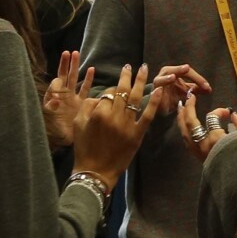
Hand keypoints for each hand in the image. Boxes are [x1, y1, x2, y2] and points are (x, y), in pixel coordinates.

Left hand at [42, 51, 93, 147]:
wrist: (63, 141)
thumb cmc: (53, 130)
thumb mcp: (50, 118)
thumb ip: (51, 107)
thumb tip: (55, 98)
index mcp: (54, 97)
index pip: (56, 83)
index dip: (58, 79)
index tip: (60, 79)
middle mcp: (63, 95)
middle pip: (65, 76)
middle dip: (67, 64)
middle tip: (68, 52)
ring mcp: (73, 98)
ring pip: (75, 79)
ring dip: (75, 67)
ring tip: (76, 54)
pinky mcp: (82, 103)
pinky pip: (85, 89)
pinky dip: (88, 79)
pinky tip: (91, 69)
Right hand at [71, 63, 161, 183]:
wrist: (95, 171)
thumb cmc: (84, 148)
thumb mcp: (78, 124)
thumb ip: (87, 106)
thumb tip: (100, 96)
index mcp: (98, 112)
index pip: (108, 93)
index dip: (111, 90)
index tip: (112, 92)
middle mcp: (114, 116)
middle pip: (123, 91)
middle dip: (127, 76)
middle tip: (129, 66)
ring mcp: (127, 125)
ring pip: (135, 98)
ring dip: (140, 81)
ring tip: (144, 69)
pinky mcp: (137, 135)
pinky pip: (147, 116)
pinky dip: (154, 102)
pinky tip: (159, 90)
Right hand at [152, 63, 211, 116]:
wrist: (164, 107)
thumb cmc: (175, 96)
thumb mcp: (188, 92)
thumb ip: (198, 89)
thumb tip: (209, 89)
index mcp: (176, 71)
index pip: (188, 72)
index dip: (197, 78)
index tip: (207, 87)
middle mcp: (166, 74)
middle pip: (174, 70)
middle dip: (181, 70)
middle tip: (187, 68)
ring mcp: (158, 83)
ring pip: (161, 78)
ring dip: (166, 78)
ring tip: (173, 77)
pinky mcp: (153, 92)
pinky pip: (155, 90)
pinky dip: (158, 90)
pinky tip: (162, 89)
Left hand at [177, 88, 236, 162]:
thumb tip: (233, 115)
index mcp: (216, 139)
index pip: (212, 118)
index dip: (219, 112)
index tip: (228, 113)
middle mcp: (203, 145)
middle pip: (190, 123)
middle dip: (188, 109)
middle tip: (188, 98)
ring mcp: (198, 152)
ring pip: (185, 132)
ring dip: (182, 119)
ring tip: (181, 109)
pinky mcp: (198, 158)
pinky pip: (187, 141)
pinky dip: (185, 131)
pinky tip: (185, 126)